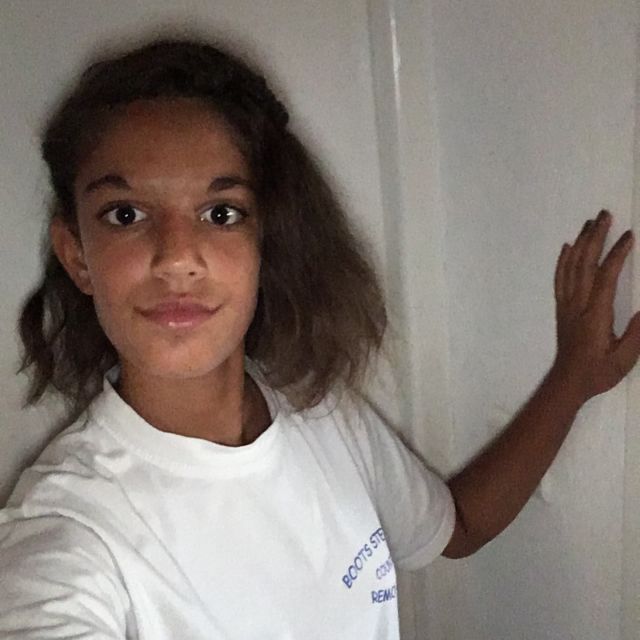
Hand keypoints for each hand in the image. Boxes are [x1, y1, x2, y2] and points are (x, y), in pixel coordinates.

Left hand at [553, 209, 639, 403]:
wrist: (567, 382)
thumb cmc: (599, 372)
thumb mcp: (625, 359)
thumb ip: (637, 334)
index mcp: (595, 315)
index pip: (605, 278)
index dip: (616, 255)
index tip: (628, 235)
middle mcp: (578, 305)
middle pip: (584, 265)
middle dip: (595, 238)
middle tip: (604, 214)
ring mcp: (567, 306)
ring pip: (570, 268)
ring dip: (580, 243)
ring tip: (589, 223)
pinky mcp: (561, 309)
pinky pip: (559, 280)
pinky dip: (562, 261)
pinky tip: (567, 247)